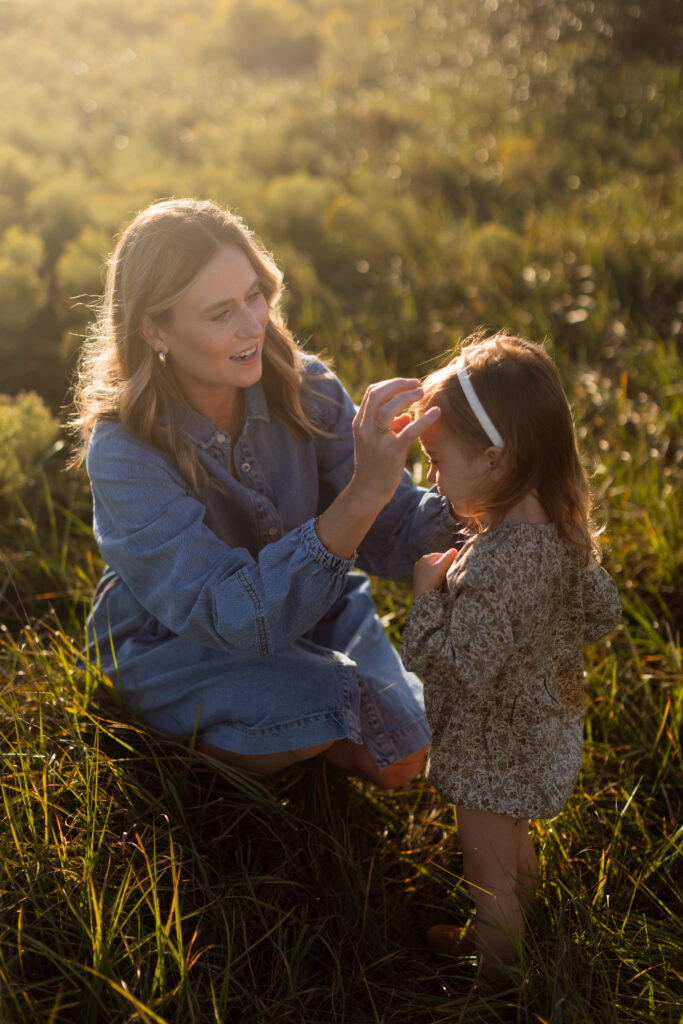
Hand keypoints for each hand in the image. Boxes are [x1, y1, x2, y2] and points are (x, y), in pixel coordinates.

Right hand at [350, 378, 440, 508]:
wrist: (367, 492)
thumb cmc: (374, 466)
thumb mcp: (377, 443)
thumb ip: (391, 427)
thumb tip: (407, 416)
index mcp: (360, 423)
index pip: (372, 392)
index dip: (391, 384)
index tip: (407, 384)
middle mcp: (365, 429)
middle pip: (377, 394)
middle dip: (398, 384)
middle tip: (417, 383)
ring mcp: (377, 441)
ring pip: (388, 409)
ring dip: (407, 397)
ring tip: (422, 393)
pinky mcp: (391, 453)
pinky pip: (409, 432)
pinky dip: (424, 420)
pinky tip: (436, 413)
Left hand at [413, 549, 458, 595]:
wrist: (422, 595)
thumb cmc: (432, 580)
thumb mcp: (442, 567)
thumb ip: (449, 557)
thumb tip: (454, 550)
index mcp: (426, 557)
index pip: (442, 555)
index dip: (449, 561)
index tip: (452, 569)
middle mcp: (420, 561)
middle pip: (436, 562)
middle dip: (443, 566)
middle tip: (447, 574)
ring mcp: (417, 570)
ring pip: (432, 568)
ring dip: (438, 572)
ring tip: (441, 579)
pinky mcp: (417, 578)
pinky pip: (428, 574)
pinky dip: (433, 577)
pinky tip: (435, 582)